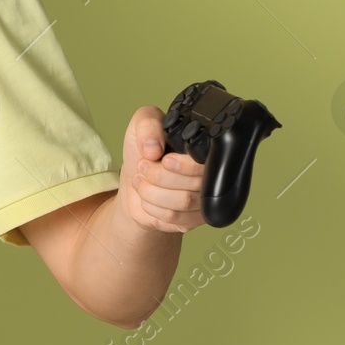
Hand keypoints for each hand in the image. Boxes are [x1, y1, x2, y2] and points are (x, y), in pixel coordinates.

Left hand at [119, 105, 205, 233]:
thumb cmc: (143, 150)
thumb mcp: (141, 124)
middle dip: (160, 176)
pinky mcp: (190, 220)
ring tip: (141, 179)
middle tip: (144, 165)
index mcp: (205, 151)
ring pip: (184, 202)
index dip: (186, 165)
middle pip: (196, 185)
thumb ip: (148, 124)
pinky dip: (152, 206)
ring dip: (152, 191)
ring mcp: (202, 201)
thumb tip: (154, 147)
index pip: (211, 164)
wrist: (133, 179)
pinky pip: (174, 217)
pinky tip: (146, 195)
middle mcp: (209, 177)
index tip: (164, 160)